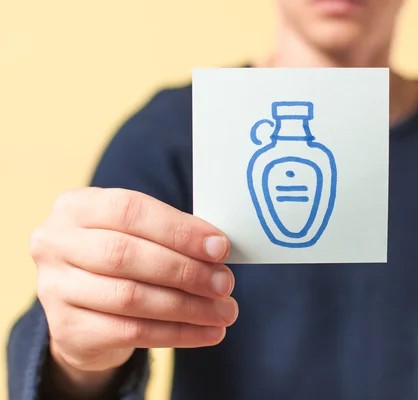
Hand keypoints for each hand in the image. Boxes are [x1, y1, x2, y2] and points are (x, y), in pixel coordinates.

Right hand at [30, 188, 236, 393]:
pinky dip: (177, 333)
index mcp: (77, 206)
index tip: (220, 247)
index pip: (129, 210)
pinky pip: (130, 332)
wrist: (85, 307)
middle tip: (224, 283)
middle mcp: (56, 243)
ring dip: (187, 307)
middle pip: (126, 255)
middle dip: (185, 271)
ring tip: (224, 311)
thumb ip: (172, 234)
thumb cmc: (123, 258)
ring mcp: (55, 288)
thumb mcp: (139, 234)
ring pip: (130, 298)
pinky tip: (207, 332)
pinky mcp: (67, 329)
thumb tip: (217, 249)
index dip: (179, 230)